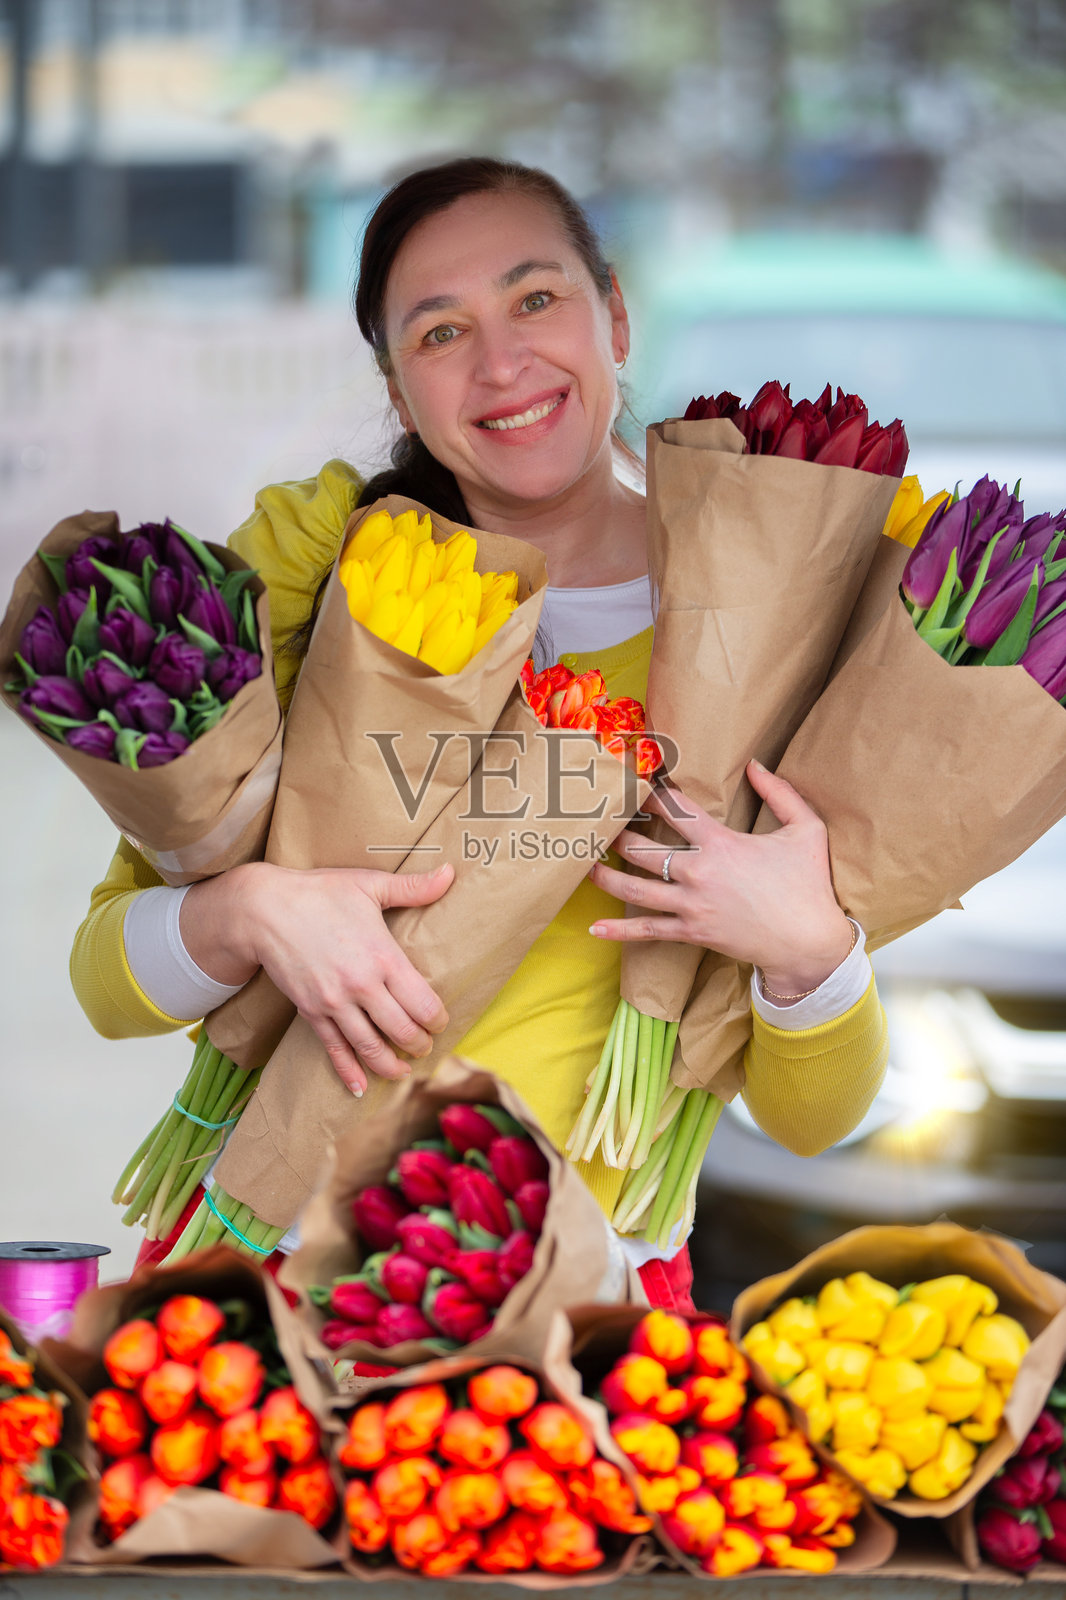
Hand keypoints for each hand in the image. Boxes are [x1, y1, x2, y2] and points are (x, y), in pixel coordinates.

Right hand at [181, 862, 453, 1094]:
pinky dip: (349, 1073)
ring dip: (392, 1066)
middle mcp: (361, 986)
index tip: (441, 1020)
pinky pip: (334, 1050)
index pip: (423, 1004)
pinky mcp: (311, 1013)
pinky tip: (361, 1088)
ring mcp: (334, 1003)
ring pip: (371, 1049)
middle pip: (402, 1031)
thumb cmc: (320, 893)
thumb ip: (413, 887)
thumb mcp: (368, 884)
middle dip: (420, 1044)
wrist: (264, 910)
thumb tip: (451, 873)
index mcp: (383, 957)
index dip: (438, 1019)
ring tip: (404, 1070)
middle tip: (426, 1046)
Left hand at [587, 760, 853, 993]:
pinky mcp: (692, 932)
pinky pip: (648, 931)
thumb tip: (754, 765)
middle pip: (643, 849)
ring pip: (635, 889)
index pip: (675, 810)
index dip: (651, 793)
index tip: (633, 781)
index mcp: (720, 843)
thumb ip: (780, 793)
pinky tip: (594, 929)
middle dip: (617, 835)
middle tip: (597, 825)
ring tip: (584, 866)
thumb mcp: (807, 830)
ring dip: (606, 877)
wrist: (809, 943)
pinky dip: (619, 932)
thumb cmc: (809, 885)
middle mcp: (698, 872)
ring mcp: (691, 905)